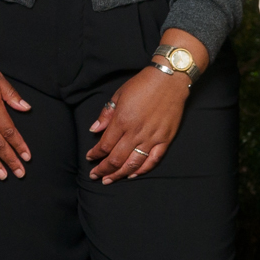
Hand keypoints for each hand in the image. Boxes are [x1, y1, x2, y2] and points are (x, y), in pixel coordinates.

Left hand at [87, 67, 191, 182]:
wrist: (170, 79)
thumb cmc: (143, 84)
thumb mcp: (119, 94)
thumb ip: (106, 114)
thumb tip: (94, 129)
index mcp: (122, 121)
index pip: (104, 145)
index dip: (95, 154)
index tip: (90, 157)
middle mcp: (136, 133)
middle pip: (116, 159)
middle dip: (103, 170)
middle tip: (95, 175)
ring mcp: (152, 138)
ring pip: (132, 164)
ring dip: (119, 174)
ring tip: (109, 180)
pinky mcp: (165, 140)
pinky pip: (152, 160)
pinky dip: (142, 170)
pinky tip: (132, 175)